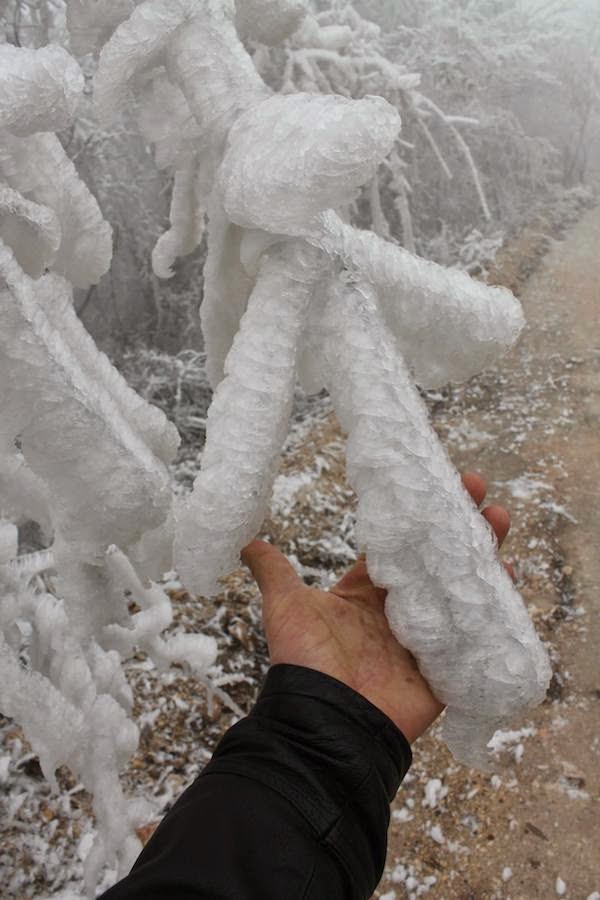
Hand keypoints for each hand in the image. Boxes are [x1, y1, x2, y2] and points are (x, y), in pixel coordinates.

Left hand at [242, 473, 512, 742]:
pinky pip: (474, 633)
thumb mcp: (286, 607)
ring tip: (500, 522)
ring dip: (482, 556)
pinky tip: (507, 577)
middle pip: (436, 560)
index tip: (437, 485)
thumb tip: (243, 542)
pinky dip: (493, 607)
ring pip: (460, 589)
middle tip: (480, 495)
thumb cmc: (304, 664)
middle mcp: (396, 611)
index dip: (418, 517)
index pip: (398, 545)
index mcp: (364, 594)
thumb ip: (273, 572)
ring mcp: (423, 637)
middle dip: (459, 528)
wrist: (324, 724)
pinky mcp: (444, 666)